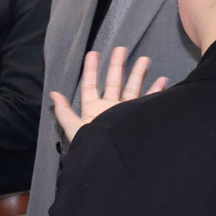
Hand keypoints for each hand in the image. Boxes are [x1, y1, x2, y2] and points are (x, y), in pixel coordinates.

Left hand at [50, 46, 167, 141]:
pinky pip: (149, 102)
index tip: (93, 53)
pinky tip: (162, 80)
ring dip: (139, 73)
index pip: (90, 85)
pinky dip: (156, 91)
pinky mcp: (139, 119)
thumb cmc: (92, 149)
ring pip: (133, 88)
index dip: (90, 69)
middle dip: (117, 65)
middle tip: (121, 48)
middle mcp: (110, 109)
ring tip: (145, 59)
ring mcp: (126, 113)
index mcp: (93, 110)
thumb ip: (64, 112)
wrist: (113, 166)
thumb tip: (53, 94)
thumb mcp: (74, 130)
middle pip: (114, 82)